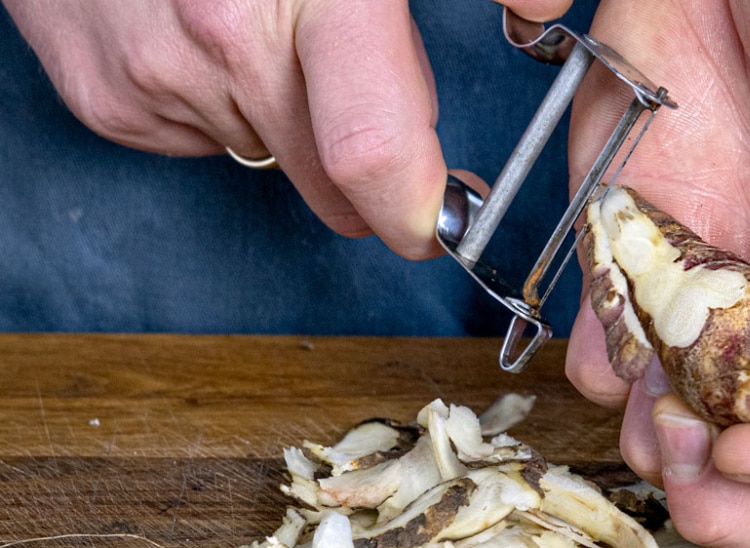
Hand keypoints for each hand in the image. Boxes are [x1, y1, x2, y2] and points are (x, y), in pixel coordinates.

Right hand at [2, 0, 568, 257]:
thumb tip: (535, 14)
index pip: (375, 152)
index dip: (420, 211)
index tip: (444, 220)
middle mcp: (226, 40)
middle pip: (332, 187)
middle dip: (369, 179)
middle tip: (373, 114)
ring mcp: (158, 76)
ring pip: (273, 162)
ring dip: (292, 126)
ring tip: (272, 38)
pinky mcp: (109, 100)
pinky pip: (205, 143)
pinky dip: (225, 110)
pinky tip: (210, 43)